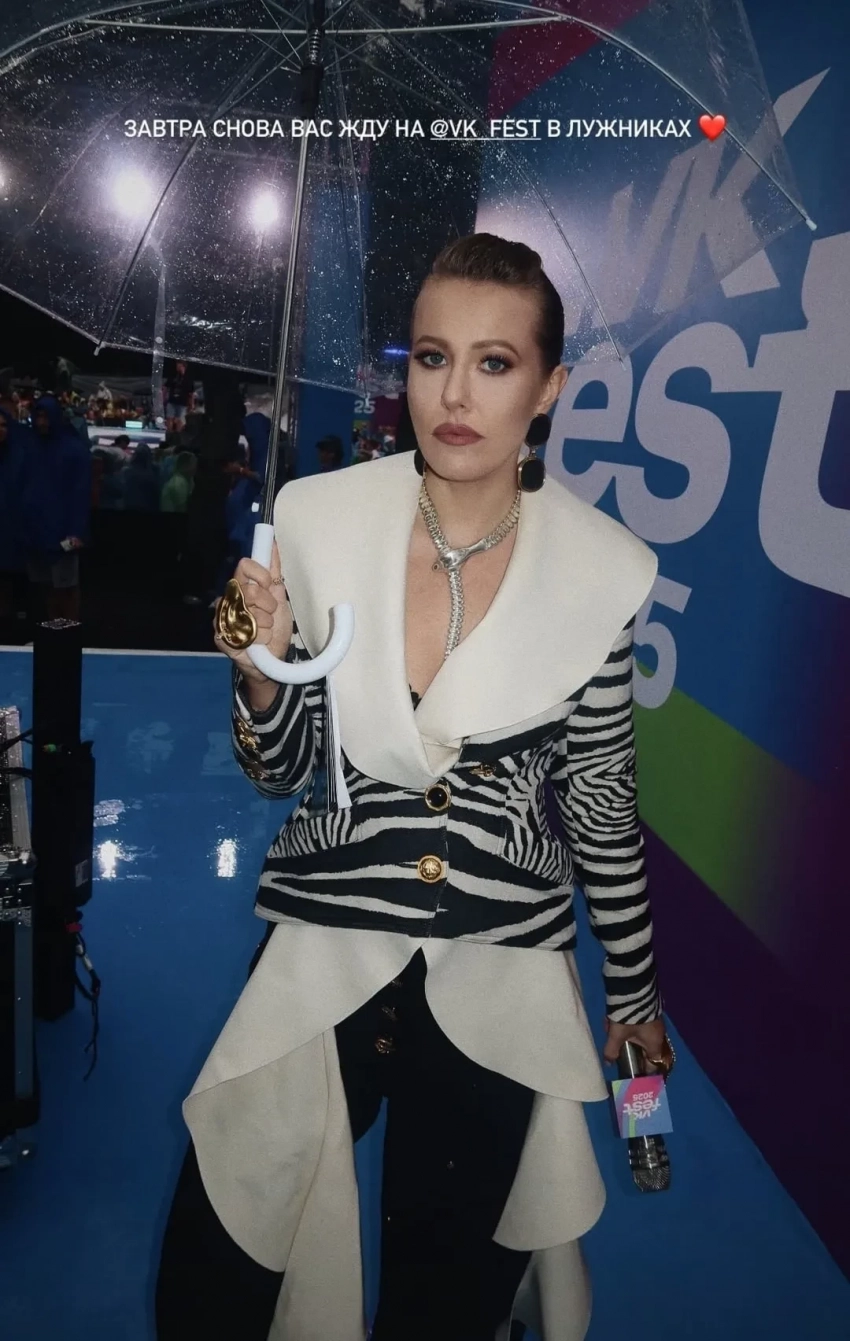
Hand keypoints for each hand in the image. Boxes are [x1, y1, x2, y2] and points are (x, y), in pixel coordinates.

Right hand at [212, 538, 292, 684]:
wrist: (273, 656)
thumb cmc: (274, 626)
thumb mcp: (279, 596)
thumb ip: (273, 570)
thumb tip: (272, 542)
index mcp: (241, 586)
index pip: (245, 566)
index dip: (261, 575)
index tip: (271, 585)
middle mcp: (229, 599)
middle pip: (251, 590)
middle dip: (269, 605)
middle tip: (270, 614)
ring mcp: (223, 618)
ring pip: (252, 614)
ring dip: (267, 625)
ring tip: (265, 630)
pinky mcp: (222, 638)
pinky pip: (247, 634)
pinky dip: (261, 640)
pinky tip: (258, 642)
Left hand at [603, 1016, 667, 1069]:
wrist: (634, 991)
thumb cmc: (628, 1019)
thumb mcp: (617, 1035)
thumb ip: (612, 1051)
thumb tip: (608, 1064)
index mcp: (654, 1043)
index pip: (653, 1063)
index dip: (644, 1070)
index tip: (635, 1074)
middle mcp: (658, 1034)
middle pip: (644, 1048)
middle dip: (628, 1047)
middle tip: (615, 1045)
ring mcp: (655, 1021)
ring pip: (638, 1033)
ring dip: (624, 1033)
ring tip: (610, 1026)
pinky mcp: (649, 1011)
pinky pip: (637, 1023)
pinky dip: (626, 1023)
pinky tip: (613, 1018)